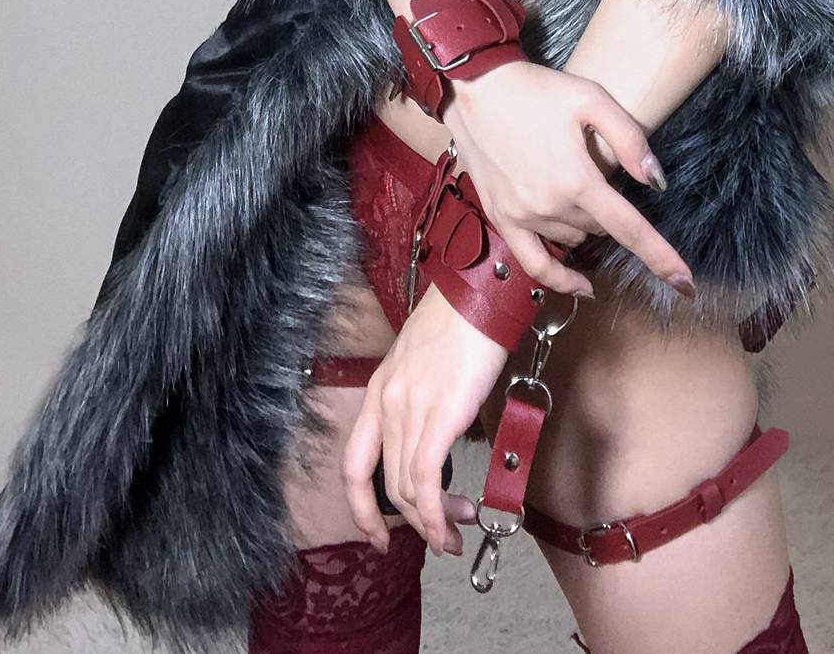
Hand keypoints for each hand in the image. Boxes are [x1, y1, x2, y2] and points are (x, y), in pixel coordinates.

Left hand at [340, 282, 508, 556]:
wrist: (479, 293)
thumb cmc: (461, 318)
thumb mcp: (425, 359)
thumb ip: (422, 395)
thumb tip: (440, 428)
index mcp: (379, 390)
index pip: (354, 464)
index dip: (361, 508)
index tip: (378, 533)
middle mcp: (387, 404)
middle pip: (385, 484)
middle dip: (410, 522)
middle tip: (439, 539)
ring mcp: (410, 409)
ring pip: (408, 488)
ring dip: (432, 522)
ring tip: (455, 534)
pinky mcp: (441, 414)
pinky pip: (428, 479)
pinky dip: (436, 511)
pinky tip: (451, 523)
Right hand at [442, 60, 694, 299]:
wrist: (474, 88)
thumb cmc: (537, 89)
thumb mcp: (591, 98)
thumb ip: (629, 139)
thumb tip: (656, 181)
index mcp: (578, 179)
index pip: (630, 229)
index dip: (661, 258)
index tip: (687, 286)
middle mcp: (551, 207)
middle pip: (602, 228)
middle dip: (610, 207)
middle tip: (595, 166)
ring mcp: (522, 217)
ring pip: (575, 239)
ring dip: (587, 223)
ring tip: (573, 181)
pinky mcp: (501, 219)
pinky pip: (535, 265)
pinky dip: (561, 280)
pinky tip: (583, 286)